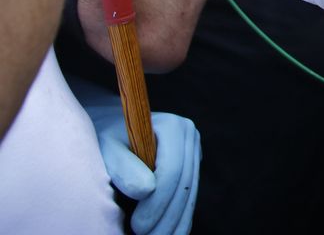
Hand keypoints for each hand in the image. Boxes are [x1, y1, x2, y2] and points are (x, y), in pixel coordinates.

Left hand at [91, 107, 200, 234]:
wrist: (107, 129)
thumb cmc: (102, 139)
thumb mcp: (106, 148)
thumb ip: (122, 166)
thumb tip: (146, 191)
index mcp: (174, 127)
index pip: (173, 170)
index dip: (158, 202)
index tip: (137, 227)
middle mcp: (189, 137)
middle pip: (185, 186)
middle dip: (167, 218)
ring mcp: (192, 151)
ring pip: (190, 194)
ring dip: (174, 223)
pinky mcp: (190, 166)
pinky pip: (188, 197)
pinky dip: (177, 219)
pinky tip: (166, 234)